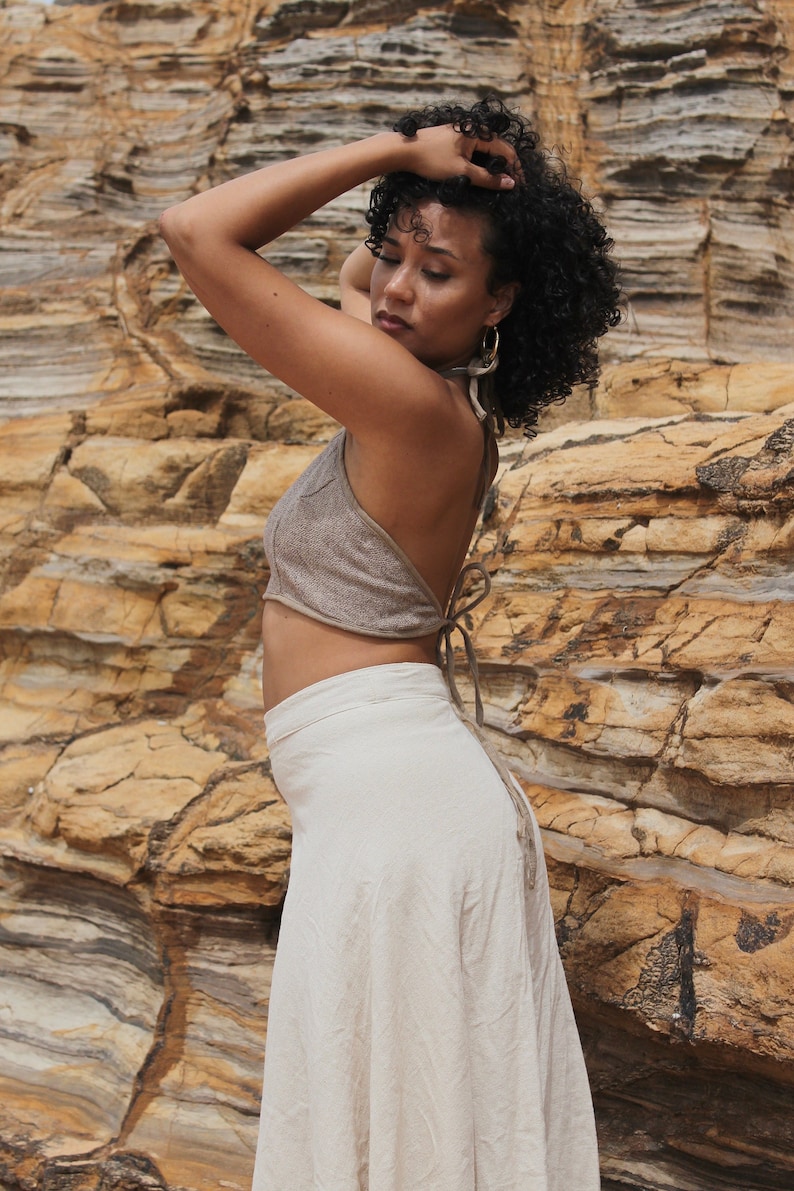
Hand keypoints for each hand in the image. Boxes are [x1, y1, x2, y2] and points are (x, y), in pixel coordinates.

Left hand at [399, 124, 517, 189]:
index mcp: (477, 133)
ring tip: (498, 183)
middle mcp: (472, 129)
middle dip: (507, 167)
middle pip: (498, 148)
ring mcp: (462, 133)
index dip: (515, 169)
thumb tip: (511, 183)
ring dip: (494, 166)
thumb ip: (487, 179)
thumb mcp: (462, 172)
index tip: (520, 185)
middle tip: (511, 186)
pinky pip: (475, 149)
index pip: (506, 150)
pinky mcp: (453, 139)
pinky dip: (482, 162)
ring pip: (486, 149)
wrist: (403, 150)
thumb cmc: (431, 160)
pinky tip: (481, 174)